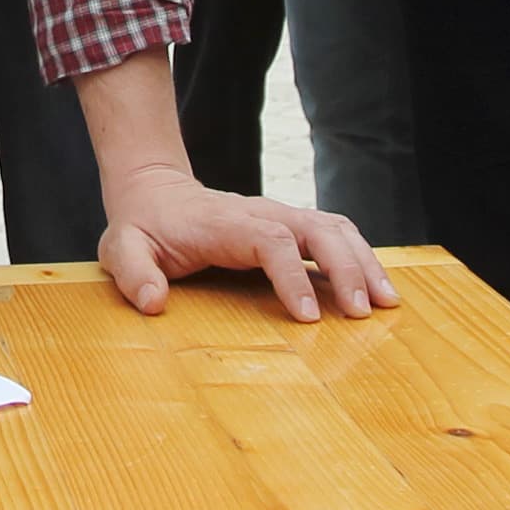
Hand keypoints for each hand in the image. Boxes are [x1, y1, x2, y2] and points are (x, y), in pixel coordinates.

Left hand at [101, 168, 393, 323]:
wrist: (154, 193)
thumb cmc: (142, 227)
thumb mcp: (122, 249)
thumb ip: (133, 273)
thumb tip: (153, 302)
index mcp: (225, 223)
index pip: (271, 240)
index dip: (294, 276)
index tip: (309, 316)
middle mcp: (261, 213)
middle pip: (317, 229)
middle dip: (346, 268)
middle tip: (365, 313)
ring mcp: (279, 217)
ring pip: (335, 228)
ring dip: (364, 262)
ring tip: (387, 303)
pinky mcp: (290, 226)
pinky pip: (335, 235)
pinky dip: (360, 257)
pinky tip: (377, 288)